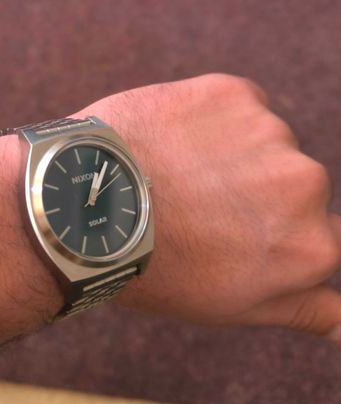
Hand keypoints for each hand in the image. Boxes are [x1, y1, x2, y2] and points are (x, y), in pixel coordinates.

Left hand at [76, 74, 340, 340]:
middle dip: (257, 191)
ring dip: (232, 152)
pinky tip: (174, 141)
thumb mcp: (234, 306)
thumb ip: (304, 309)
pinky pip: (238, 105)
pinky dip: (211, 119)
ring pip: (264, 141)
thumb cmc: (157, 266)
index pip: (321, 231)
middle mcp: (305, 185)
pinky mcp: (233, 93)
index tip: (240, 227)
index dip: (275, 229)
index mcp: (312, 246)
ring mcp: (270, 133)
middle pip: (295, 183)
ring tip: (178, 173)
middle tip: (200, 205)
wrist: (86, 205)